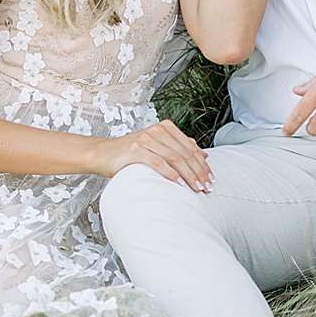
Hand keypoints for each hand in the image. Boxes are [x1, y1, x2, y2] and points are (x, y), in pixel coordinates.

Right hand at [94, 120, 212, 191]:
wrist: (105, 154)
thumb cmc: (132, 153)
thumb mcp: (158, 146)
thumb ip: (179, 147)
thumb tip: (203, 155)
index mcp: (166, 127)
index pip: (190, 147)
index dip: (202, 164)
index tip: (211, 179)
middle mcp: (157, 130)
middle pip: (185, 153)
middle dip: (199, 172)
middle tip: (207, 187)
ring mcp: (146, 139)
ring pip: (175, 158)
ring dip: (189, 175)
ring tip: (197, 188)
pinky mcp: (136, 149)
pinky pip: (159, 162)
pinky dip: (171, 174)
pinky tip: (179, 183)